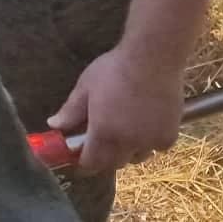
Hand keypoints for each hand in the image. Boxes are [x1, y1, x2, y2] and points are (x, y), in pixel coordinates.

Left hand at [48, 46, 183, 173]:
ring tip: (124, 131)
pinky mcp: (168, 137)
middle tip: (100, 141)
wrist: (152, 58)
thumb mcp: (85, 86)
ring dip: (128, 151)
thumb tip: (53, 124)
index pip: (91, 163)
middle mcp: (127, 143)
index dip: (84, 164)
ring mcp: (150, 142)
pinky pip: (156, 148)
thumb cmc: (114, 69)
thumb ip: (70, 111)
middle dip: (104, 158)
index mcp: (104, 132)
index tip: (79, 158)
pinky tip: (145, 124)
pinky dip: (149, 142)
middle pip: (114, 164)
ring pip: (136, 157)